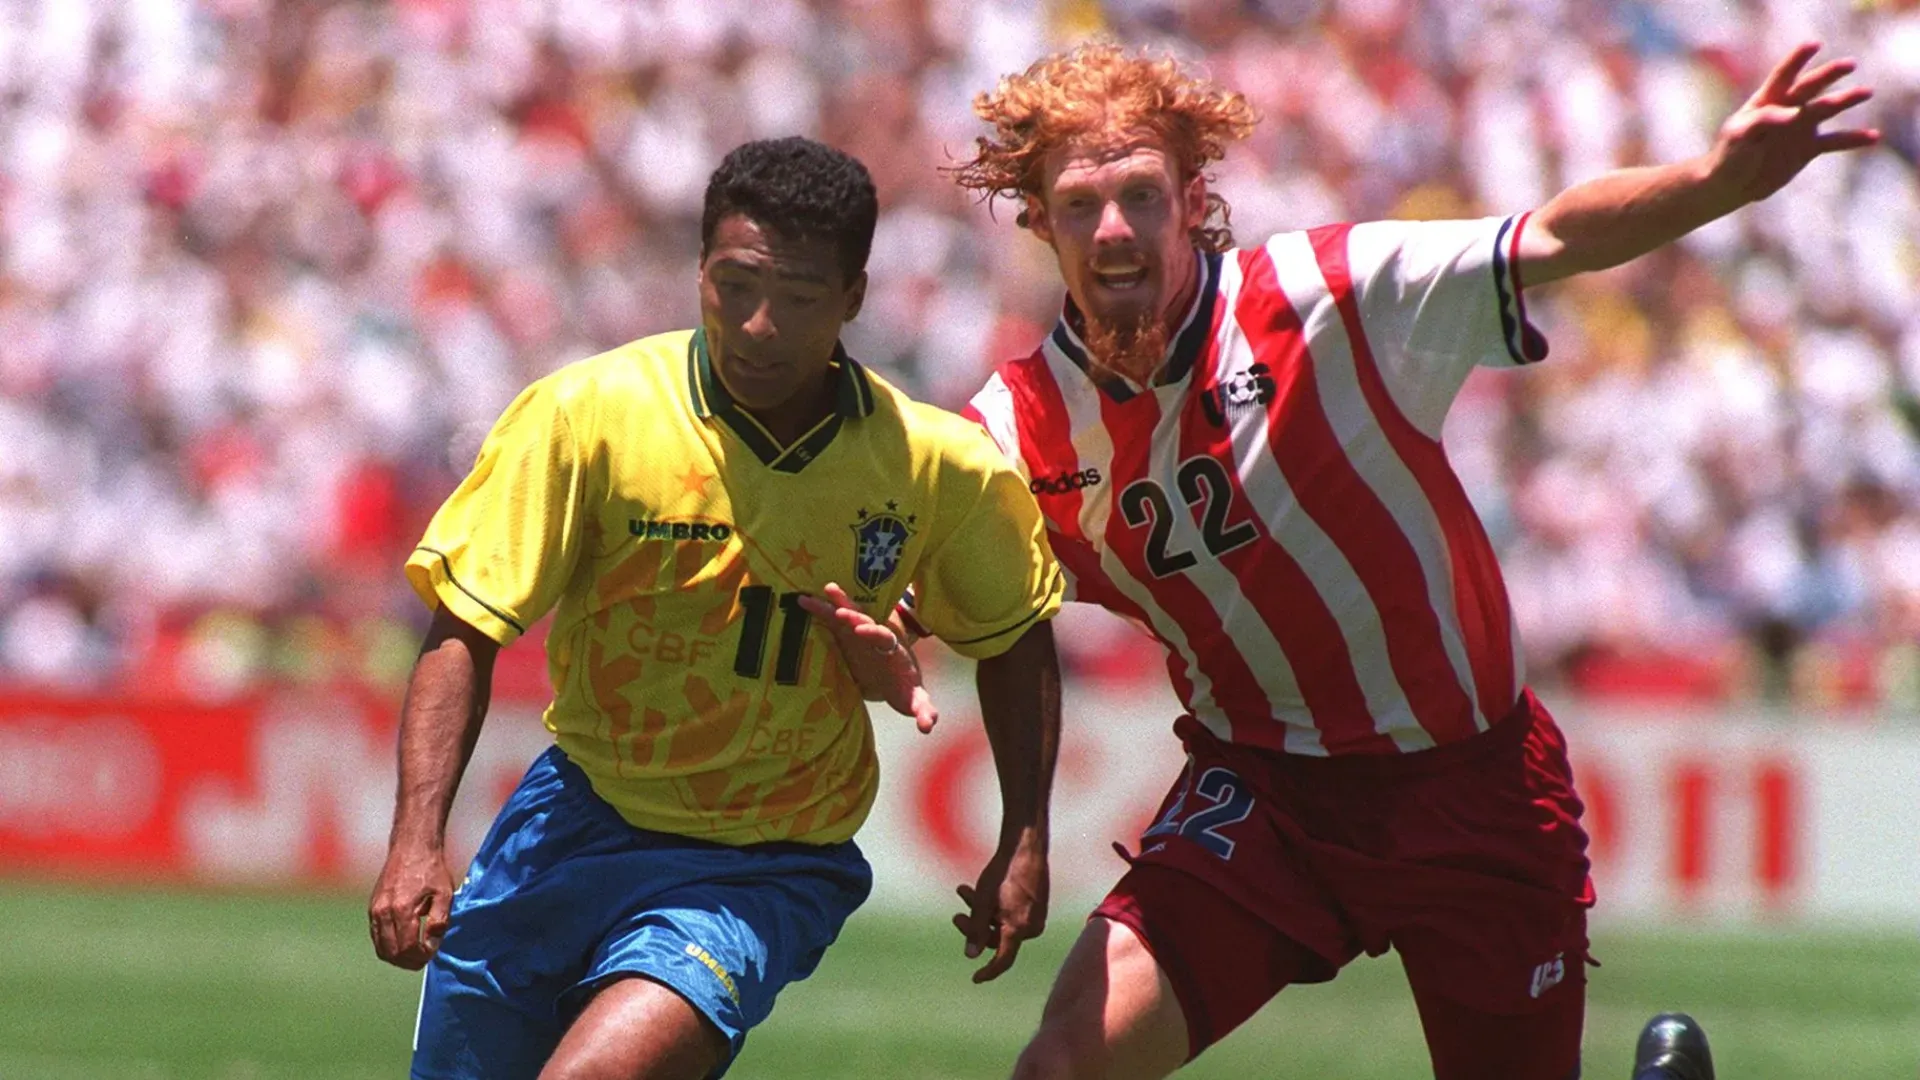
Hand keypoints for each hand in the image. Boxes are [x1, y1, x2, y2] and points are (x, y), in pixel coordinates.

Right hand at [369, 843, 453, 969]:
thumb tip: (431, 944)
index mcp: (402, 908)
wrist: (411, 848)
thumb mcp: (445, 894)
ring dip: (398, 958)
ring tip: (415, 955)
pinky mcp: (372, 909)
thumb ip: (439, 920)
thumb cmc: (431, 869)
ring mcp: (374, 910)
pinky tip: (404, 943)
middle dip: (409, 962)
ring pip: (381, 949)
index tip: (432, 953)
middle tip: (424, 959)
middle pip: (392, 953)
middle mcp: (383, 912)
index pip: (408, 947)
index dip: (421, 956)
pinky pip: (377, 937)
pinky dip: (389, 947)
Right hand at [798, 582, 939, 732]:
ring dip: (837, 604)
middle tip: (840, 612)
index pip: (885, 637)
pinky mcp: (847, 636)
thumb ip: (924, 710)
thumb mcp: (915, 700)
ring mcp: (862, 634)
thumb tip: (928, 726)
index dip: (874, 632)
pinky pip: (834, 620)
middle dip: (854, 616)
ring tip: (823, 591)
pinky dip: (821, 610)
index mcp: (894, 651)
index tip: (861, 629)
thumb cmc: (905, 688)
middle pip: (867, 621)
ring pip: (850, 615)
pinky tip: (804, 600)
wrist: (897, 678)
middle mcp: (878, 637)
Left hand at [951, 828, 1048, 982]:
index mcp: (1018, 929)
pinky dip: (995, 907)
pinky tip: (980, 890)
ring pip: (1002, 924)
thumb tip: (971, 956)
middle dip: (975, 927)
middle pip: (997, 938)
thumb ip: (976, 930)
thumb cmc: (1003, 872)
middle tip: (956, 915)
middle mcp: (1031, 927)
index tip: (975, 979)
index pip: (1003, 960)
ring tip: (963, 891)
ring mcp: (1036, 917)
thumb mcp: (983, 901)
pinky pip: (1012, 915)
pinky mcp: (1036, 906)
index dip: (988, 971)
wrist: (1025, 846)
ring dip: (981, 911)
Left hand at [1707, 42, 1878, 207]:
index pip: (1783, 76)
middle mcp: (1788, 108)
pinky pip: (1835, 141)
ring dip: (1846, 99)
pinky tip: (1873, 136)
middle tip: (1849, 65)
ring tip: (1866, 92)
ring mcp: (1801, 126)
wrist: (1733, 183)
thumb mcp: (1739, 135)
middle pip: (1811, 87)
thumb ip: (1764, 120)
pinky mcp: (1809, 147)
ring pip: (1827, 108)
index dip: (1797, 60)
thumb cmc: (1730, 154)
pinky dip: (1853, 139)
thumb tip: (1794, 115)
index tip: (1813, 45)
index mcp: (1766, 100)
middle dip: (1829, 74)